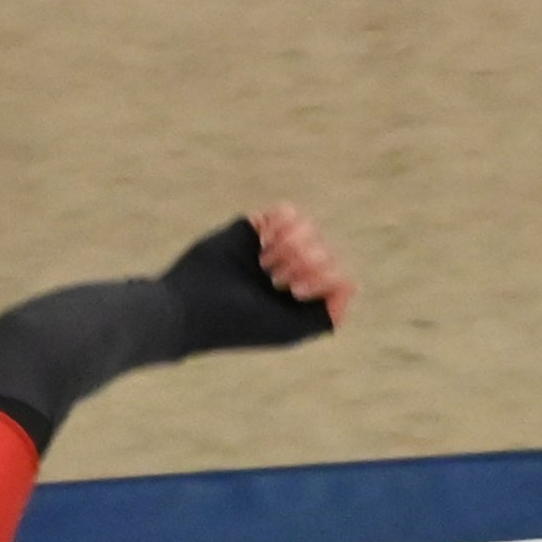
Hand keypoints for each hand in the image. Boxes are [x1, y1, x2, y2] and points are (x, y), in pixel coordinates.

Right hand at [244, 203, 358, 328]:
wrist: (191, 305)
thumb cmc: (239, 324)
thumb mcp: (291, 329)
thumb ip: (326, 313)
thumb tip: (350, 282)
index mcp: (302, 300)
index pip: (338, 274)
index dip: (325, 276)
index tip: (294, 292)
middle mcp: (292, 274)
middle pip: (327, 248)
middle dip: (307, 259)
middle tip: (276, 277)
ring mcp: (275, 249)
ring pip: (311, 227)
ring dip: (295, 240)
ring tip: (267, 259)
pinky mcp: (257, 229)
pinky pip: (289, 212)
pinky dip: (284, 221)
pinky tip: (265, 237)